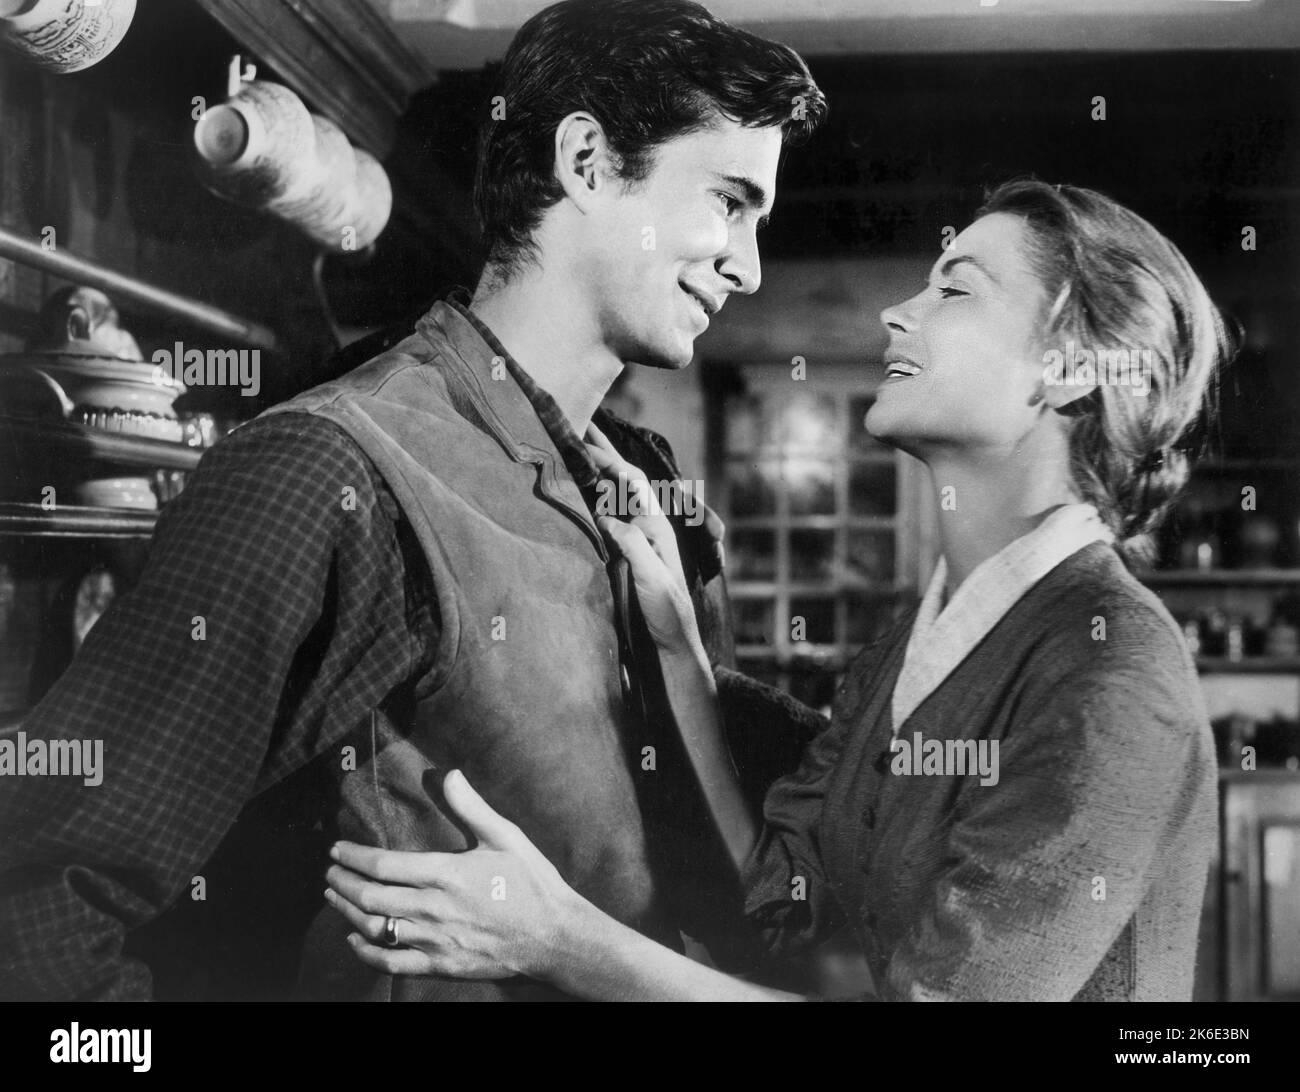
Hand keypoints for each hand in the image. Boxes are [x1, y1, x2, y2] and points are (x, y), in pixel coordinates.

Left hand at [324, 770, 580, 981]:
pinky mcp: (440, 964)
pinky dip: (366, 952)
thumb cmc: (532, 883)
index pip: (382, 865)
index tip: (337, 850)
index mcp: (445, 873)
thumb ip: (472, 807)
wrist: (554, 936)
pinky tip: (356, 941)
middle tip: (330, 872)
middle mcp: (432, 908)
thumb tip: (450, 774)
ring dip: (347, 913)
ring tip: (334, 897)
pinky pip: (391, 963)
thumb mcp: (505, 837)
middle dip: (342, 882)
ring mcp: (434, 940)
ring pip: (374, 929)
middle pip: (370, 897)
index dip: (353, 857)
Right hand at [585, 422, 703, 654]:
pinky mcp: (629, 548)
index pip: (631, 482)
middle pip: (624, 477)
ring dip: (598, 466)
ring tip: (578, 444)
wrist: (673, 640)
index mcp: (656, 526)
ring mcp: (639, 534)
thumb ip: (633, 545)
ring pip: (616, 490)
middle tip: (581, 421)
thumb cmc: (667, 612)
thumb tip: (606, 516)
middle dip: (604, 449)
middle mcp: (648, 523)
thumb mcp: (653, 579)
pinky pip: (611, 510)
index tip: (582, 440)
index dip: (608, 458)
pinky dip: (596, 491)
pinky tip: (584, 487)